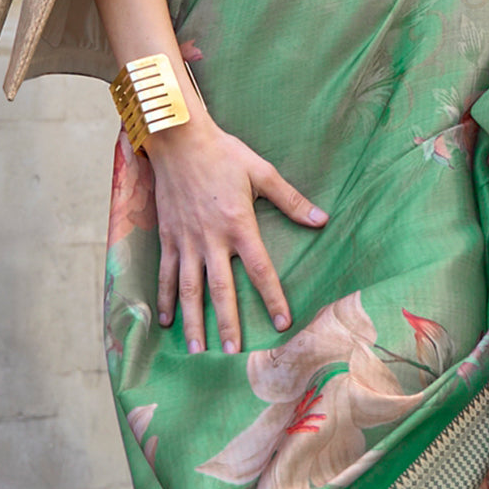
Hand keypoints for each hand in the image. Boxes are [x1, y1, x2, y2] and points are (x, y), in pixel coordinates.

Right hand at [145, 113, 327, 352]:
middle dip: (227, 323)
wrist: (176, 136)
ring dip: (194, 321)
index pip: (260, 270)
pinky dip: (165, 299)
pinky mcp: (168, 237)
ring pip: (189, 289)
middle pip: (221, 289)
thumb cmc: (223, 152)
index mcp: (239, 224)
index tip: (282, 324)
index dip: (272, 298)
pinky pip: (166, 274)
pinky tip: (168, 322)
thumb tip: (322, 220)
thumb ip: (291, 200)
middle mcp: (211, 238)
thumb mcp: (261, 171)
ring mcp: (186, 240)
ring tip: (198, 349)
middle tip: (232, 353)